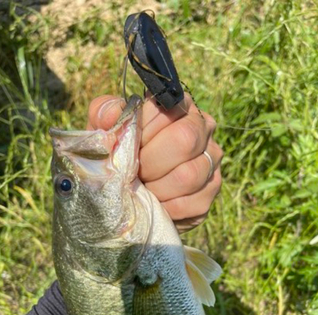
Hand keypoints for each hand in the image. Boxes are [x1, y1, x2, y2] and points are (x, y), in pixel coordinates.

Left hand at [87, 93, 222, 231]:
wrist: (127, 193)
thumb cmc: (119, 153)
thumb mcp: (107, 129)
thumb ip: (105, 113)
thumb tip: (113, 115)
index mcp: (179, 105)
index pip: (165, 111)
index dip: (141, 132)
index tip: (126, 146)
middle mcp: (203, 127)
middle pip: (184, 140)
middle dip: (150, 162)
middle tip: (134, 173)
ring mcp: (212, 160)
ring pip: (189, 175)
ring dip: (157, 188)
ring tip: (143, 189)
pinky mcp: (211, 191)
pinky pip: (190, 203)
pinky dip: (165, 207)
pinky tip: (155, 203)